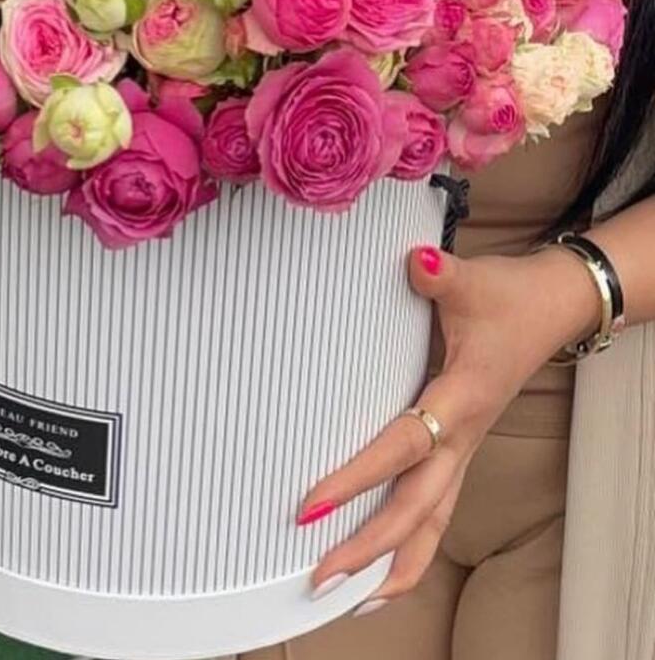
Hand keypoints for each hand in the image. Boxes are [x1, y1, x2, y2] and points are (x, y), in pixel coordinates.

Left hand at [299, 244, 598, 607]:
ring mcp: (464, 447)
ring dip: (394, 563)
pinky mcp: (460, 447)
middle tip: (316, 576)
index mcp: (460, 399)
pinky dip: (413, 543)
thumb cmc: (508, 299)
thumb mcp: (473, 282)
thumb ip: (440, 277)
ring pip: (433, 523)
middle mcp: (462, 436)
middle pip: (417, 509)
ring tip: (351, 599)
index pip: (400, 448)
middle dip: (367, 547)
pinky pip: (438, 509)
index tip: (309, 503)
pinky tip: (385, 568)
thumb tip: (416, 262)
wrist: (553, 307)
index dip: (356, 478)